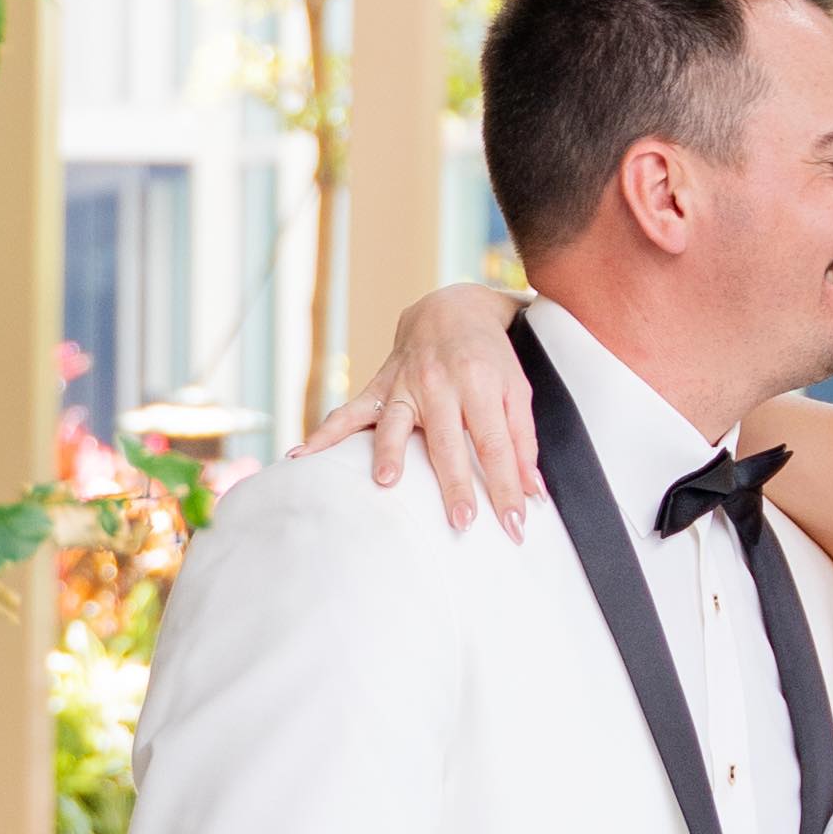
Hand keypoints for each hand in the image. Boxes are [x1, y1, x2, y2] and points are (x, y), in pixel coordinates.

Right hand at [333, 287, 538, 532]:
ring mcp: (405, 385)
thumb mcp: (518, 388)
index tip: (515, 525)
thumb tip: (532, 490)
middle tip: (461, 522)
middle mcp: (441, 384)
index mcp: (481, 384)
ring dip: (388, 453)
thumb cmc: (490, 356)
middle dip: (454, 484)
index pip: (496, 445)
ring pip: (394, 424)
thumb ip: (523, 439)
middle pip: (448, 442)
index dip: (506, 487)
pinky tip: (300, 456)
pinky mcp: (379, 387)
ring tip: (385, 482)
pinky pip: (349, 413)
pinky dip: (324, 434)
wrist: (450, 308)